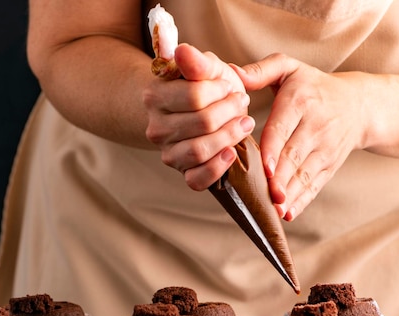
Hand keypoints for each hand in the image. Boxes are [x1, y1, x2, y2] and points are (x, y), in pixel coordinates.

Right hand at [143, 43, 254, 189]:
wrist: (202, 111)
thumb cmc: (207, 86)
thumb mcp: (208, 68)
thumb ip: (197, 62)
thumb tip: (182, 51)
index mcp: (154, 97)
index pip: (194, 97)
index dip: (220, 91)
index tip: (229, 86)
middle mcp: (155, 128)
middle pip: (202, 123)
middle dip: (230, 111)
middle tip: (242, 102)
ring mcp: (168, 154)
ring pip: (199, 151)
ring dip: (229, 136)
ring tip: (244, 123)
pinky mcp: (182, 174)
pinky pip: (196, 180)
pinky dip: (217, 168)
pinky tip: (231, 152)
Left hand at [233, 53, 368, 219]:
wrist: (359, 105)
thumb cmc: (312, 86)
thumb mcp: (290, 69)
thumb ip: (261, 70)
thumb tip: (233, 73)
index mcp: (300, 101)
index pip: (283, 127)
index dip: (274, 149)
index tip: (265, 167)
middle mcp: (315, 126)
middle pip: (294, 155)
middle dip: (281, 177)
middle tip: (268, 194)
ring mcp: (325, 148)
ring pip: (304, 174)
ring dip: (291, 193)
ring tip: (276, 208)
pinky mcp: (330, 165)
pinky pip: (315, 185)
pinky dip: (302, 201)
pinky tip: (289, 213)